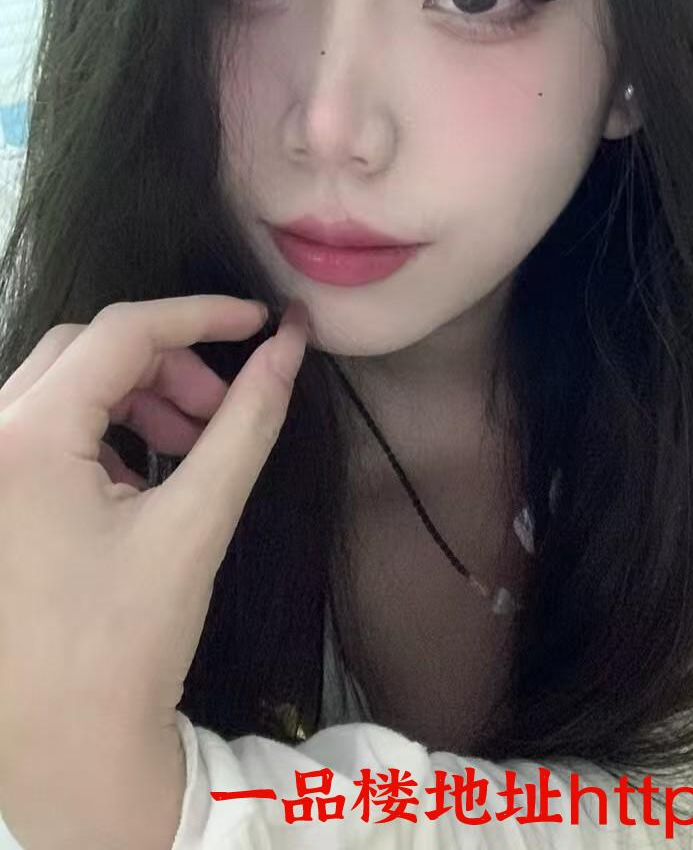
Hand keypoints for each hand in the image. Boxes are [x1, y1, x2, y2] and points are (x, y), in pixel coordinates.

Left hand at [0, 294, 307, 849]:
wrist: (68, 751)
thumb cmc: (129, 639)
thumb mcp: (196, 520)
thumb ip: (248, 420)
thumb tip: (291, 343)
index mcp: (26, 438)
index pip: (122, 332)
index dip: (201, 316)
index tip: (261, 323)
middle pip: (88, 351)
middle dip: (167, 366)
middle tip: (222, 411)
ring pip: (66, 386)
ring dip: (137, 398)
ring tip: (192, 447)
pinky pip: (47, 429)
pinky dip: (104, 433)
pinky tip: (143, 483)